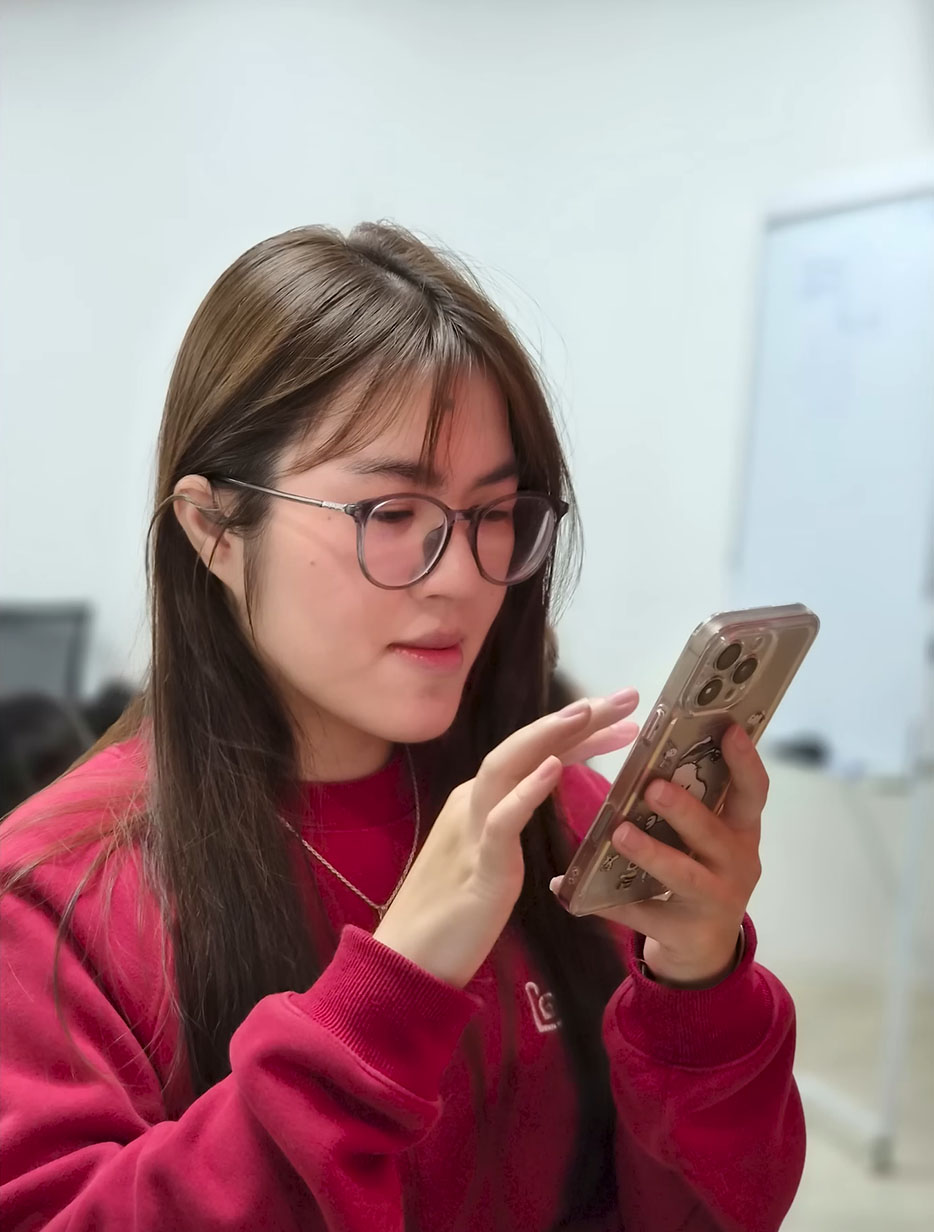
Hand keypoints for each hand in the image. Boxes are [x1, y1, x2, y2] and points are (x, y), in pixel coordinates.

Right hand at [374, 690, 640, 988]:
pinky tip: (554, 769)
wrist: (409, 964)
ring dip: (548, 737)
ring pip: (507, 767)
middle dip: (577, 719)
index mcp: (480, 802)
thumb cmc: (453, 917)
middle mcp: (473, 804)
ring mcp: (472, 831)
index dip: (581, 734)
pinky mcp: (477, 867)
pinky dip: (526, 792)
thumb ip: (512, 824)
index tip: (628, 723)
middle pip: (526, 746)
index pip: (536, 755)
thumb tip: (543, 796)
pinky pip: (501, 822)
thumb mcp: (492, 858)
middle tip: (629, 697)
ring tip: (588, 712)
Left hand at [553, 723, 765, 987]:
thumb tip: (655, 754)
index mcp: (741, 832)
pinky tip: (573, 893)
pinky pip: (644, 915)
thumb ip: (695, 803)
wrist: (703, 949)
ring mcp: (715, 902)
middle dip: (685, 811)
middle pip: (714, 834)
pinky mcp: (686, 934)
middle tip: (653, 787)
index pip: (752, 793)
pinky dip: (608, 904)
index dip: (745, 763)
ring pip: (684, 876)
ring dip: (651, 853)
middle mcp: (737, 865)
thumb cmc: (702, 875)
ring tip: (620, 833)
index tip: (728, 730)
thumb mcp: (709, 840)